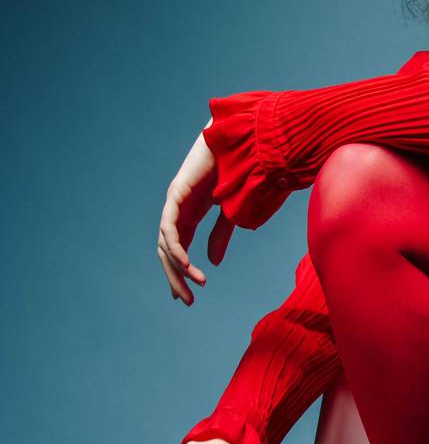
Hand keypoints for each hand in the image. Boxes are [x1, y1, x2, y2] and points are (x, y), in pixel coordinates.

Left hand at [158, 126, 234, 303]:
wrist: (247, 143)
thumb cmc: (243, 172)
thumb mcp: (232, 214)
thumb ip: (220, 236)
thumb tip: (211, 262)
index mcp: (190, 213)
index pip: (177, 248)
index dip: (179, 273)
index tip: (187, 296)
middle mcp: (179, 208)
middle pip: (168, 250)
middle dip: (175, 277)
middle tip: (187, 301)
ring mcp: (175, 201)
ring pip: (166, 243)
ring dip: (178, 268)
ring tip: (195, 286)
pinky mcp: (177, 193)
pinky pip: (170, 228)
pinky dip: (178, 248)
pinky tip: (188, 264)